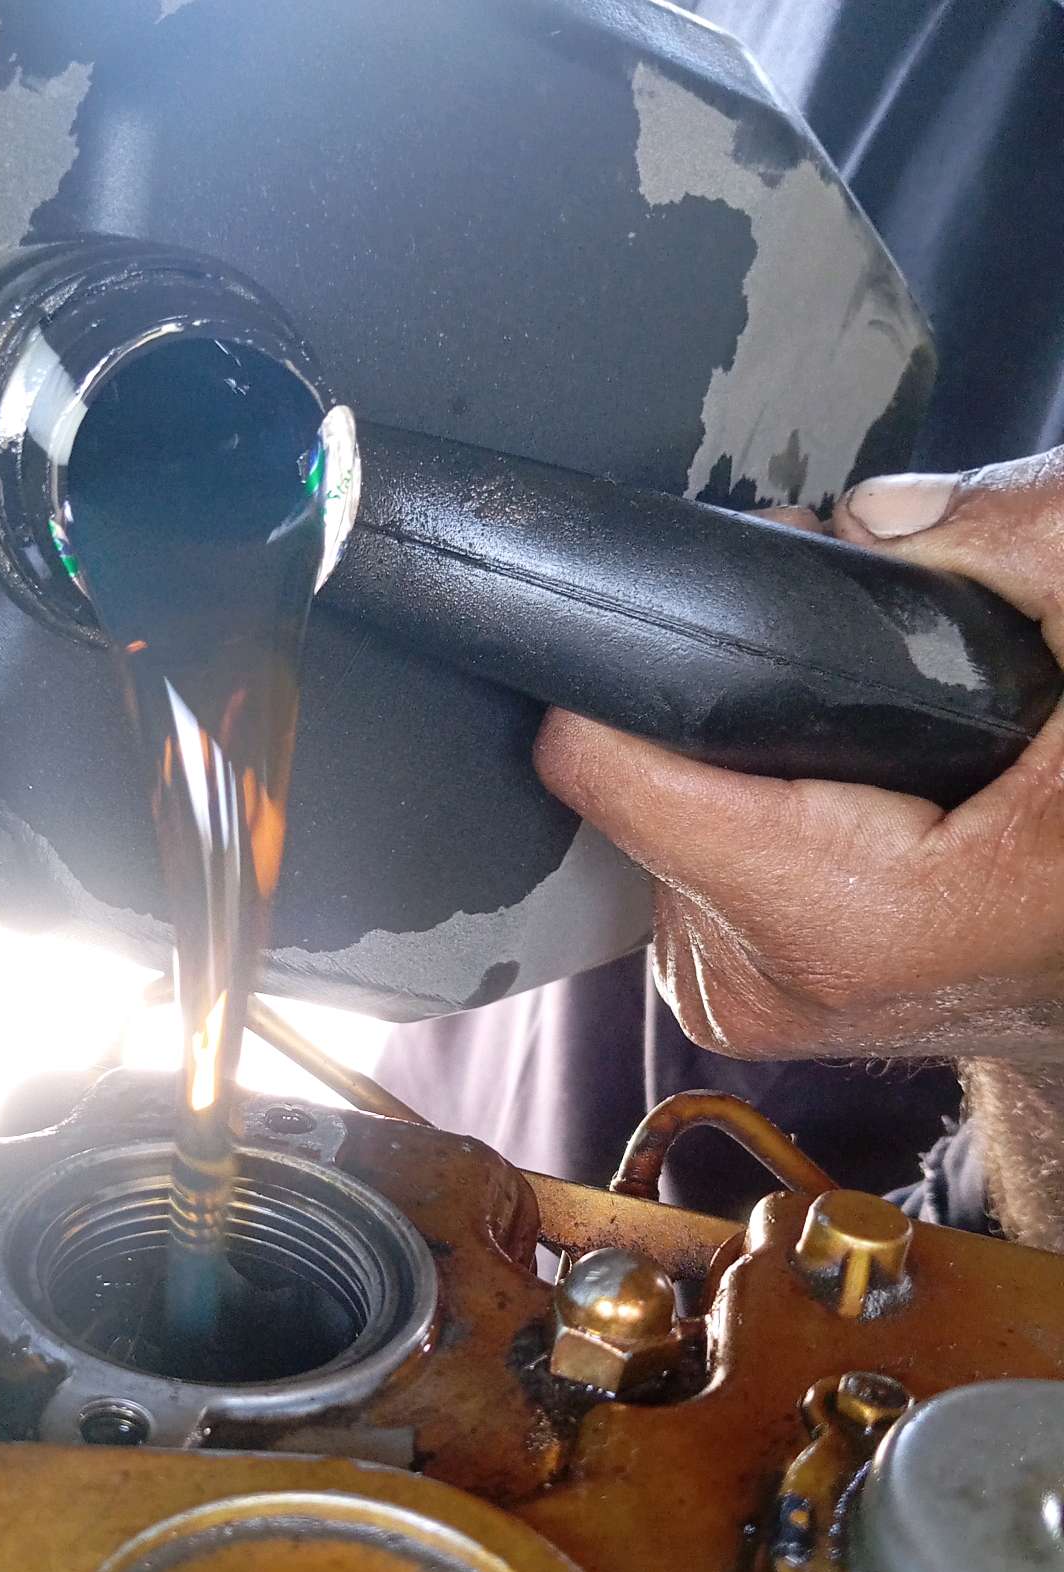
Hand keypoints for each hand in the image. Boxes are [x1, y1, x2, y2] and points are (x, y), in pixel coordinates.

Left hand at [532, 449, 1063, 1245]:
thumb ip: (1017, 547)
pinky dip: (732, 818)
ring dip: (725, 763)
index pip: (611, 767)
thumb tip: (875, 519)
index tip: (701, 598)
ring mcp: (734, 996)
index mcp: (842, 914)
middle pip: (635, 778)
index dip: (648, 653)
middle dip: (714, 703)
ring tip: (839, 744)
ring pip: (651, 820)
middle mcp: (758, 975)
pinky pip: (676, 865)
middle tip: (826, 673)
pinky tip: (817, 798)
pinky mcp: (728, 997)